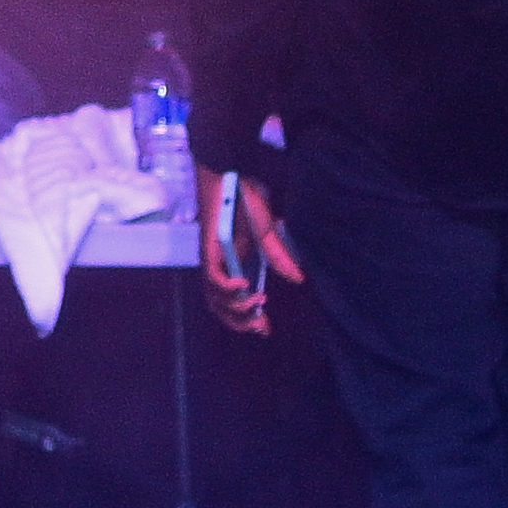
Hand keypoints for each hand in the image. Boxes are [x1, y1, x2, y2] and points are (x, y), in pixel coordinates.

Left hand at [199, 169, 302, 337]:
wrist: (229, 178)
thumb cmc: (242, 203)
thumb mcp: (266, 234)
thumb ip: (278, 257)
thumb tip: (298, 278)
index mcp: (230, 266)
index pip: (232, 302)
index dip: (246, 320)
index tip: (266, 329)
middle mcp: (217, 267)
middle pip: (220, 307)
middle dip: (240, 322)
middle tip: (261, 324)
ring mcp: (211, 259)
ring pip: (214, 298)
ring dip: (236, 307)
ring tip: (257, 303)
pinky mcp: (208, 249)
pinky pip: (213, 277)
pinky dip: (227, 287)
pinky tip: (243, 286)